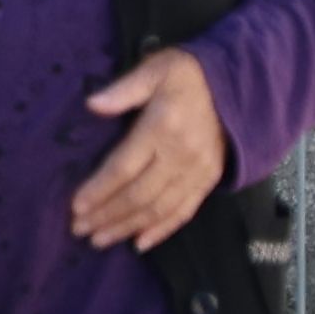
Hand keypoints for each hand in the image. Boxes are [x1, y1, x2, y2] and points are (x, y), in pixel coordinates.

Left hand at [74, 45, 225, 250]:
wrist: (239, 85)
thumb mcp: (155, 70)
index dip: (99, 190)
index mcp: (162, 128)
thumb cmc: (188, 75)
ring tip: (99, 240)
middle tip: (78, 229)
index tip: (75, 207)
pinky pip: (185, 210)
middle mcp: (181, 155)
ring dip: (128, 227)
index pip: (124, 167)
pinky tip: (140, 243)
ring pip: (159, 208)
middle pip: (139, 195)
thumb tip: (92, 104)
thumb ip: (123, 90)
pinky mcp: (210, 179)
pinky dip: (163, 229)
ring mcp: (198, 170)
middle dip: (107, 215)